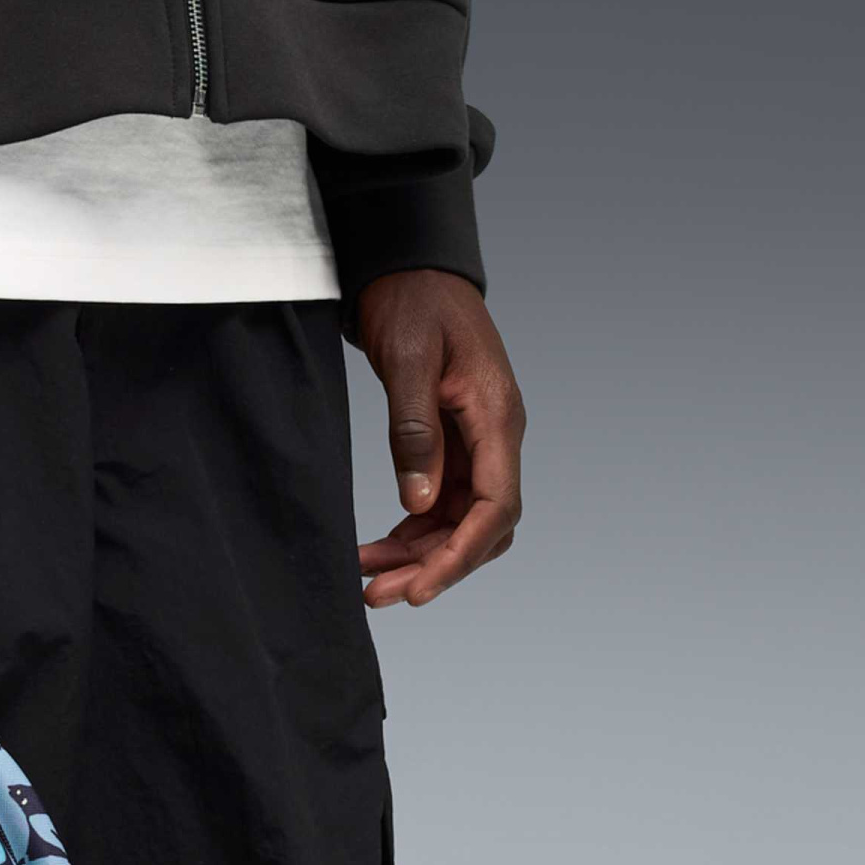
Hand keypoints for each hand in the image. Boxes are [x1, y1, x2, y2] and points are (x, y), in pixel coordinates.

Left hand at [355, 272, 525, 607]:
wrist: (409, 269)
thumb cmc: (415, 302)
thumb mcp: (410, 361)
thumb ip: (414, 432)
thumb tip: (418, 503)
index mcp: (497, 419)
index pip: (495, 508)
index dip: (460, 556)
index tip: (420, 589)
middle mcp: (494, 439)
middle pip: (479, 529)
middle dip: (433, 567)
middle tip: (378, 594)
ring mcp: (474, 445)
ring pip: (456, 524)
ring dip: (416, 557)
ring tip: (367, 579)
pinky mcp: (451, 447)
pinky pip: (438, 507)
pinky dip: (409, 534)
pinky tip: (376, 550)